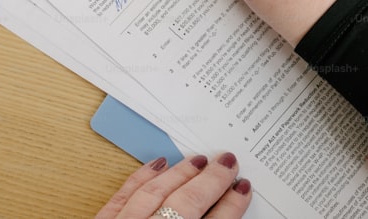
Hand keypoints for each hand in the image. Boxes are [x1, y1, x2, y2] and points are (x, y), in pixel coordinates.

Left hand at [96, 153, 251, 218]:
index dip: (231, 206)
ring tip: (199, 160)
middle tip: (229, 163)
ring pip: (156, 193)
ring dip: (181, 174)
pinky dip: (142, 178)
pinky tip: (157, 164)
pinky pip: (123, 196)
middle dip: (211, 181)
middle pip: (187, 203)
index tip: (243, 188)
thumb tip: (222, 208)